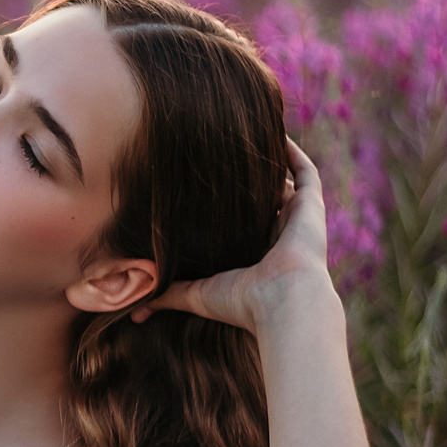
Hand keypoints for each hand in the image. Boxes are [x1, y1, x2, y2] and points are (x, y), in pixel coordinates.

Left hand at [131, 136, 338, 333]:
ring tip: (249, 136)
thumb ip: (168, 295)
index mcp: (260, 255)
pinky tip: (275, 133)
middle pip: (266, 200)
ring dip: (270, 162)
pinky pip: (306, 171)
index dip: (230, 208)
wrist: (282, 301)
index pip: (246, 225)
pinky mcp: (312, 205)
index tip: (205, 188)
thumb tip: (134, 313)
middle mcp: (282, 235)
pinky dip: (292, 153)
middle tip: (224, 155)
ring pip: (287, 182)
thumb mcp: (196, 295)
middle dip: (250, 181)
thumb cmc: (241, 302)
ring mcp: (300, 219)